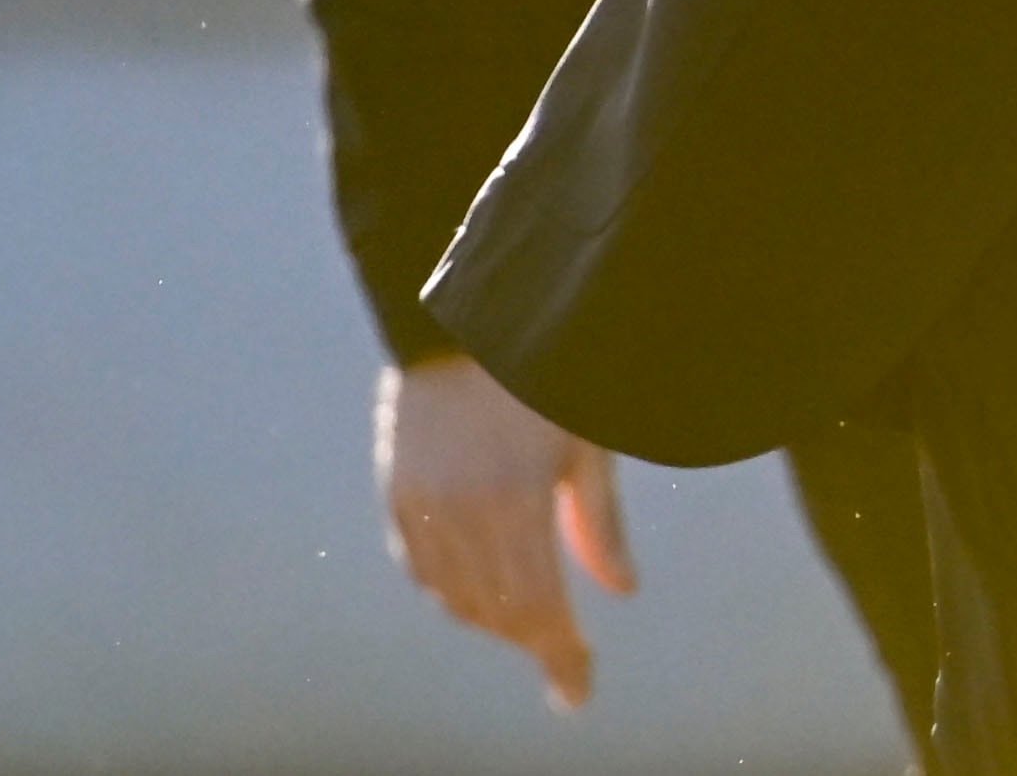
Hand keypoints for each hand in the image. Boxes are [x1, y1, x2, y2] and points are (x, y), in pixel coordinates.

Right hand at [375, 353, 633, 708]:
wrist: (463, 325)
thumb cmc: (544, 379)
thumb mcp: (587, 444)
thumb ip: (600, 524)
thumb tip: (620, 590)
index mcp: (515, 502)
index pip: (539, 609)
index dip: (559, 658)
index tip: (576, 693)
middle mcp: (461, 514)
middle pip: (497, 612)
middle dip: (534, 637)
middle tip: (564, 649)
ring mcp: (421, 508)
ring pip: (454, 599)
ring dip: (493, 618)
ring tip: (530, 616)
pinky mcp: (396, 496)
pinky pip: (421, 569)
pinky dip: (452, 589)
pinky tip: (479, 583)